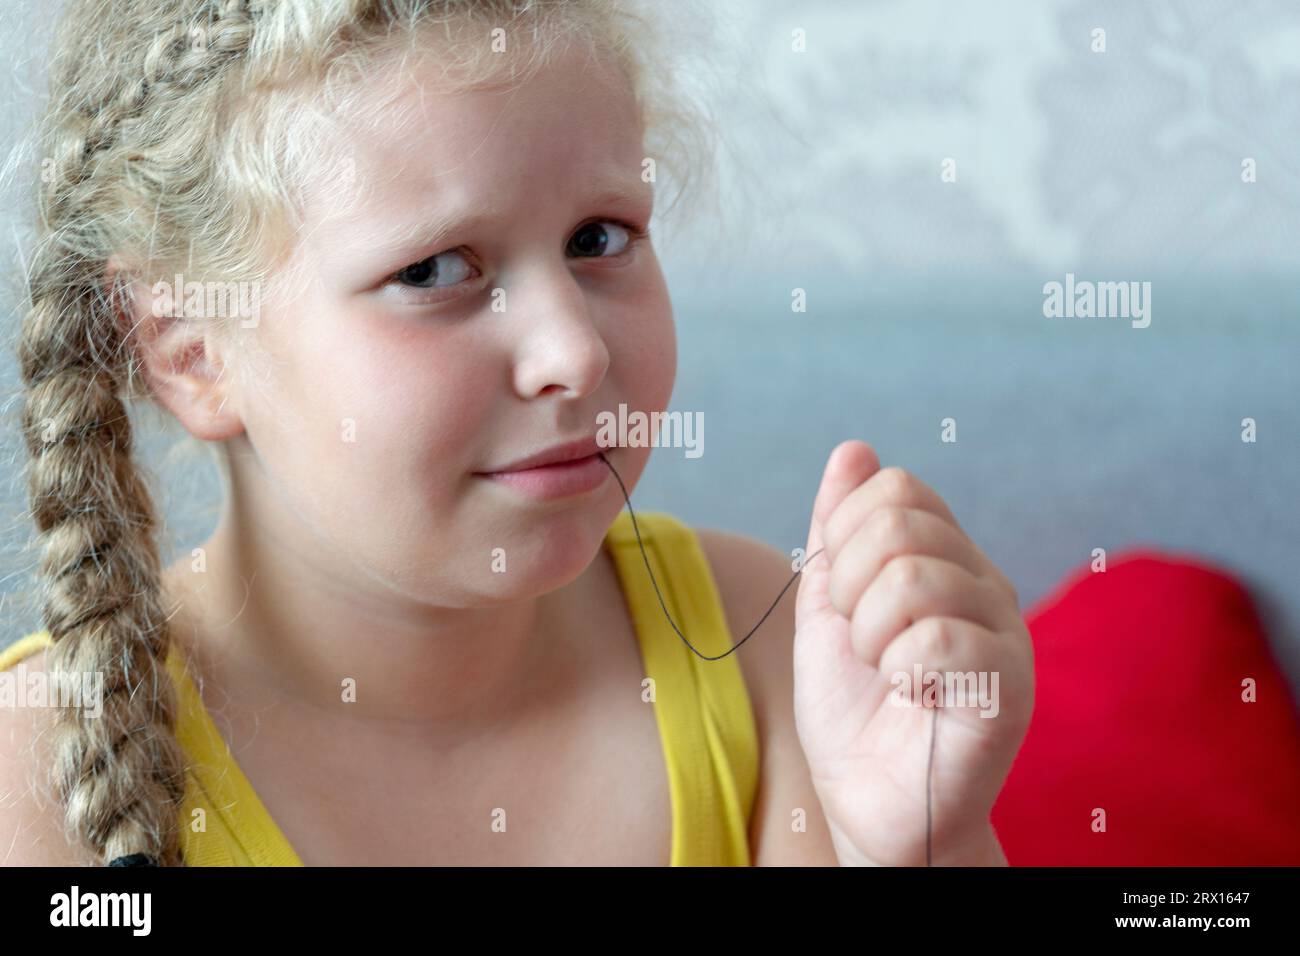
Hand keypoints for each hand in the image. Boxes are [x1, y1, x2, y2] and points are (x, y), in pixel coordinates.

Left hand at [792, 440, 1033, 865]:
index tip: (843, 598)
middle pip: (903, 520)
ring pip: (914, 576)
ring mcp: (1004, 631)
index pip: (898, 488)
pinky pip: (938, 637)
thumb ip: (839, 530)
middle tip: (861, 640)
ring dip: (870, 632)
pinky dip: (900, 666)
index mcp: (945, 559)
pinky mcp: (1010, 685)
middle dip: (850, 583)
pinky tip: (912, 693)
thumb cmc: (854, 709)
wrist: (869, 801)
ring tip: (885, 670)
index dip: (846, 535)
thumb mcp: (829, 607)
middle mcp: (983, 584)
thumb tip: (855, 448)